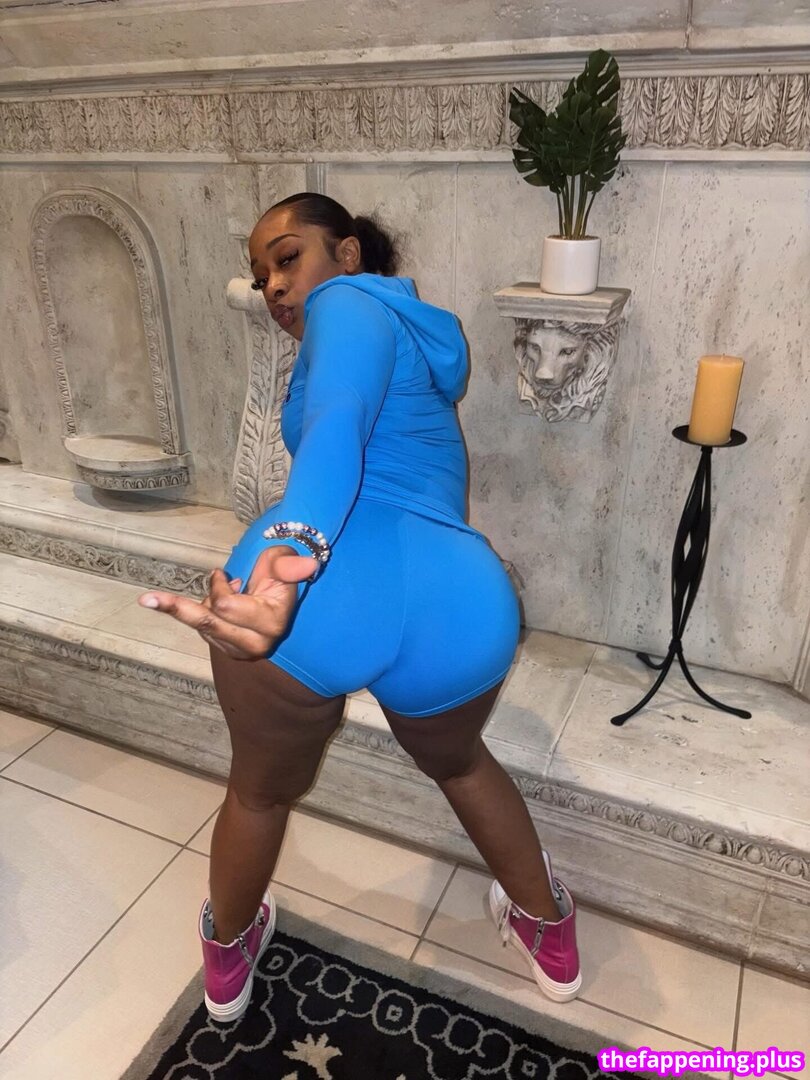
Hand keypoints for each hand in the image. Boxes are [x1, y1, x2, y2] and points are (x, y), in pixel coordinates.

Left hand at [137, 546, 317, 660]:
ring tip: (224, 590)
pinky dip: (206, 613)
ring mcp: (240, 651)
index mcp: (271, 623)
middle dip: (177, 607)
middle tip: (146, 599)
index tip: (220, 572)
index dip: (218, 585)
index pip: (226, 606)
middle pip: (206, 623)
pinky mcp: (228, 653)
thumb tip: (309, 565)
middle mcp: (255, 644)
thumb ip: (289, 565)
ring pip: (203, 626)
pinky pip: (204, 631)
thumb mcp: (284, 565)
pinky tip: (220, 604)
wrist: (282, 601)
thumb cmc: (281, 577)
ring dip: (205, 603)